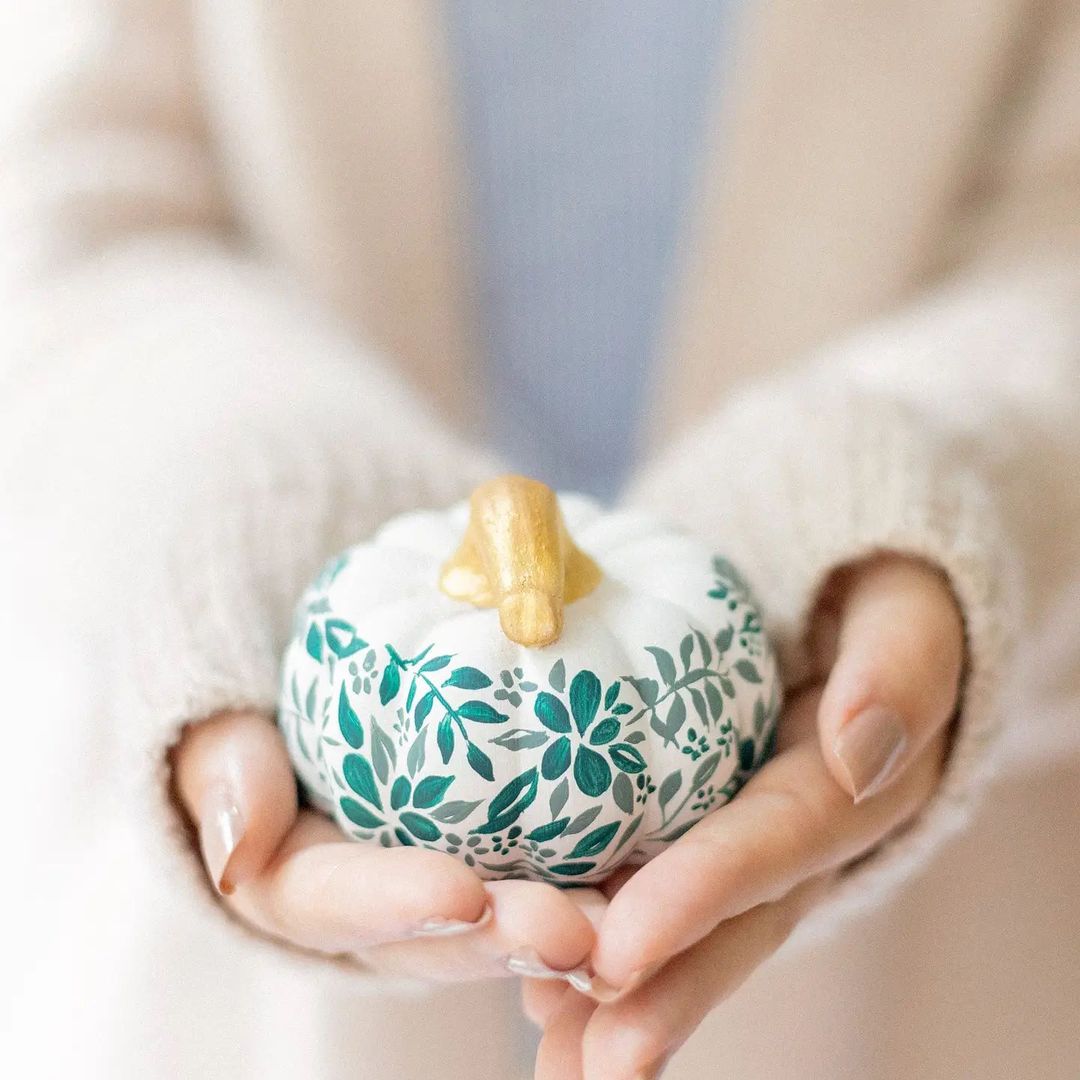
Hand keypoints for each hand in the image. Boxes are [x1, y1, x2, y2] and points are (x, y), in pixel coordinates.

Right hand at [171, 711, 597, 980]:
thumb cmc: (265, 725)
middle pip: (446, 937)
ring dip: (572, 925)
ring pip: (510, 923)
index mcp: (308, 891)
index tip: (461, 892)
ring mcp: (448, 894)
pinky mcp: (500, 859)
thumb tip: (233, 853)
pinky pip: (551, 872)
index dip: (399, 903)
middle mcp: (386, 915)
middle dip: (508, 938)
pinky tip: (656, 862)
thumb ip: (220, 779)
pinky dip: (603, 877)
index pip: (342, 905)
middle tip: (578, 931)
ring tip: (637, 918)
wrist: (314, 710)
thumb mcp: (219, 743)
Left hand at [524, 553, 964, 1078]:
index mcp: (847, 787)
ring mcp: (742, 837)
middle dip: (663, 993)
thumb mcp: (901, 612)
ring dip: (621, 1000)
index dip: (705, 893)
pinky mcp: (695, 824)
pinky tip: (538, 994)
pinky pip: (650, 889)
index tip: (623, 949)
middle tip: (587, 1065)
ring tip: (553, 1058)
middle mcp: (793, 836)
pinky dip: (602, 949)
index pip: (775, 841)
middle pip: (731, 921)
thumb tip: (861, 750)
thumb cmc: (873, 597)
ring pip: (688, 929)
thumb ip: (897, 667)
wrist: (836, 603)